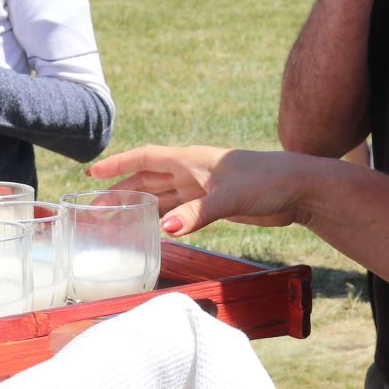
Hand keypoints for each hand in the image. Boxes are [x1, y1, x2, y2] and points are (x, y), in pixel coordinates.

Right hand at [86, 145, 307, 236]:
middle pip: (148, 180)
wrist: (297, 189)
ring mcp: (202, 188)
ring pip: (162, 196)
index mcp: (190, 159)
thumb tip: (163, 228)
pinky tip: (152, 229)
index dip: (117, 165)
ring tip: (115, 220)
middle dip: (121, 191)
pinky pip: (179, 210)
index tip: (92, 174)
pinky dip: (163, 218)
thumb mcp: (228, 198)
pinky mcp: (214, 204)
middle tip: (95, 209)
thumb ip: (195, 214)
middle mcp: (192, 171)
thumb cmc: (266, 181)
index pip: (145, 158)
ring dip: (139, 206)